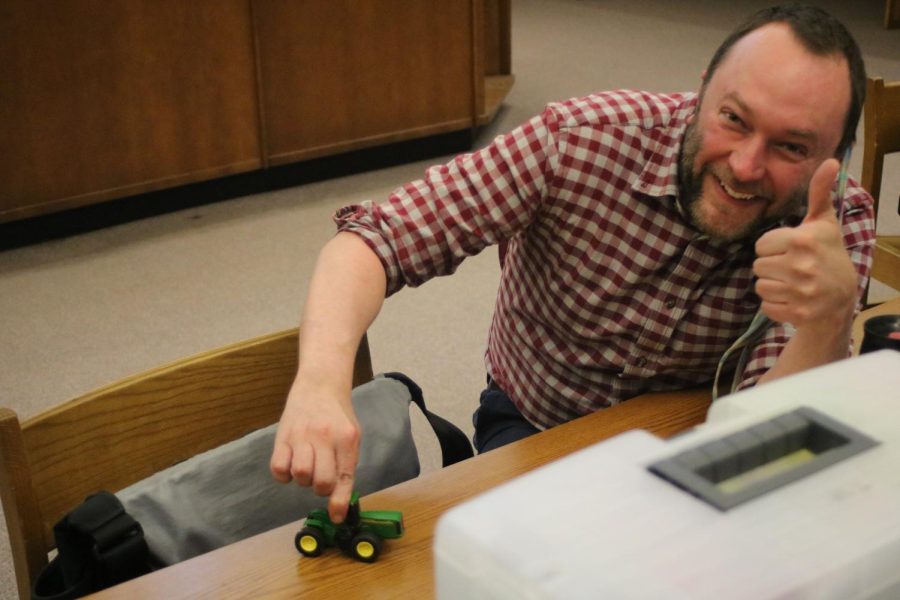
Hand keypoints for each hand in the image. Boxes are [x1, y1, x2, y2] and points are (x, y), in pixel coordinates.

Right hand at [270, 377, 359, 522]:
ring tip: (308, 466)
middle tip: (322, 477)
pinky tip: (290, 464)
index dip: (339, 502)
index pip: (344, 477)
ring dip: (303, 480)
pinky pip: (278, 468)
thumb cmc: (338, 415)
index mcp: (346, 439)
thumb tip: (340, 500)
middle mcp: (324, 437)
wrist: (320, 384)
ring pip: (300, 475)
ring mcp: (301, 436)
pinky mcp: (282, 436)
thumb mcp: (351, 436)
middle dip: (321, 488)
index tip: (336, 517)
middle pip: (320, 482)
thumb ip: (347, 465)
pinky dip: (283, 474)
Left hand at [753, 158, 856, 328]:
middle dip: (772, 267)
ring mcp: (800, 292)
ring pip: (760, 286)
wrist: (841, 300)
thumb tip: (831, 161)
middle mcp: (801, 265)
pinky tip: (794, 299)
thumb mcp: (823, 224)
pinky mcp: (797, 313)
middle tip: (793, 268)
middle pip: (758, 265)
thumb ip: (820, 193)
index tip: (791, 251)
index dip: (773, 248)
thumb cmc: (828, 256)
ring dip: (773, 286)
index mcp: (803, 240)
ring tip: (793, 283)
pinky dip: (776, 305)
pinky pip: (766, 306)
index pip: (761, 245)